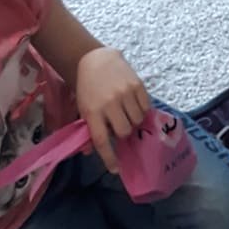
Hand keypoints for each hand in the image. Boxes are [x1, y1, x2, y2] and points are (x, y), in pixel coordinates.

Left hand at [76, 47, 150, 174]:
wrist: (97, 59)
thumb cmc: (88, 87)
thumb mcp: (83, 108)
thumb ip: (88, 129)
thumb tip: (89, 152)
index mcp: (92, 111)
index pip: (101, 140)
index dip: (109, 157)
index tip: (115, 170)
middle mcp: (110, 103)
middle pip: (124, 131)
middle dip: (124, 134)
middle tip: (121, 128)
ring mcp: (125, 93)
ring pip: (137, 120)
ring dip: (134, 122)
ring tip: (128, 115)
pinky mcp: (137, 85)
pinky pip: (146, 107)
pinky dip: (142, 111)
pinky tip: (134, 107)